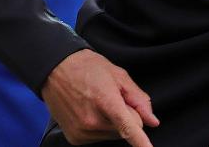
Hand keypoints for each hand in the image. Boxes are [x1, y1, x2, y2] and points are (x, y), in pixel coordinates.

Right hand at [41, 49, 159, 146]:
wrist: (56, 70)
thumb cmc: (89, 68)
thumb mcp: (119, 76)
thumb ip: (139, 100)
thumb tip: (153, 122)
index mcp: (106, 102)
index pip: (128, 128)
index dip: (141, 142)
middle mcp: (92, 121)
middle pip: (127, 129)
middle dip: (127, 116)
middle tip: (112, 98)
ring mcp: (82, 132)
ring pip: (115, 134)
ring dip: (113, 122)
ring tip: (99, 102)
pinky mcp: (75, 138)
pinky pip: (100, 137)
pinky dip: (101, 127)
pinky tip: (90, 110)